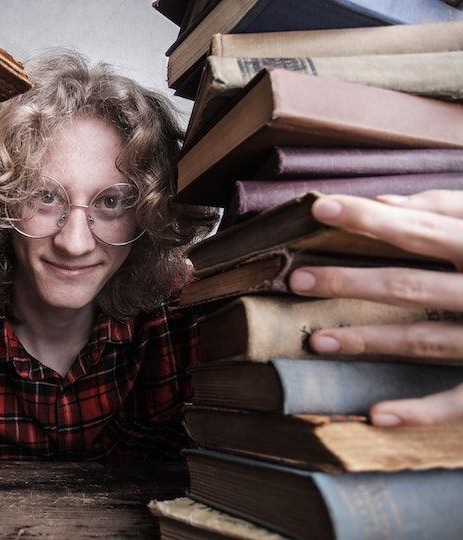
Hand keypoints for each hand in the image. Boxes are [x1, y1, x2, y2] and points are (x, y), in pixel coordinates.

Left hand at [287, 190, 462, 425]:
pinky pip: (462, 401)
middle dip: (353, 282)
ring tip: (317, 340)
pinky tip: (376, 416)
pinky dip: (421, 411)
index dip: (372, 216)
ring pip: (427, 340)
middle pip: (414, 285)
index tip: (321, 207)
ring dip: (370, 342)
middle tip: (298, 279)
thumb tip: (386, 201)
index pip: (423, 227)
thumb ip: (452, 209)